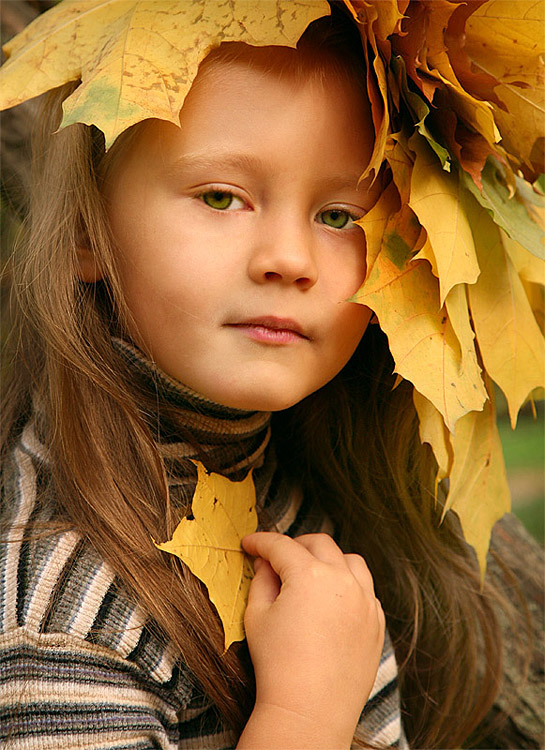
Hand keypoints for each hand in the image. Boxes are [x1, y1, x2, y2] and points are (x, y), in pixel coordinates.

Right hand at [237, 532, 384, 749]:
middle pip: (319, 544)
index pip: (281, 546)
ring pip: (350, 561)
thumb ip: (261, 581)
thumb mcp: (257, 616)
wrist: (309, 711)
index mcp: (309, 575)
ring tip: (312, 572)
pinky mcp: (376, 622)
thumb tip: (266, 564)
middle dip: (296, 544)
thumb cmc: (277, 665)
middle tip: (278, 556)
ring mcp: (365, 601)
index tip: (250, 544)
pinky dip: (350, 585)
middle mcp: (343, 580)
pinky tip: (333, 599)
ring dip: (329, 559)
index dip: (261, 542)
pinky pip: (366, 590)